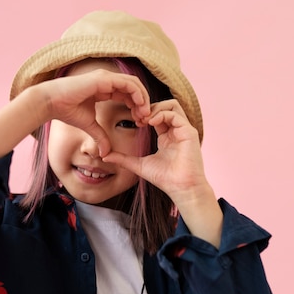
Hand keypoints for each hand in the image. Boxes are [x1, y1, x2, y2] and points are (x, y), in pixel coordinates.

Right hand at [38, 68, 150, 156]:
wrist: (51, 103)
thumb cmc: (66, 110)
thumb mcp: (89, 126)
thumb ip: (100, 137)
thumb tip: (105, 153)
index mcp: (104, 89)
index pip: (128, 94)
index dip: (136, 107)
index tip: (139, 122)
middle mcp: (107, 81)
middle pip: (134, 88)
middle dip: (143, 103)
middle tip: (145, 119)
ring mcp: (106, 78)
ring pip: (134, 84)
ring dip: (143, 99)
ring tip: (144, 114)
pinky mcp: (104, 79)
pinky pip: (128, 84)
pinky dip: (137, 94)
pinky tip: (139, 107)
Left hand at [103, 98, 223, 246]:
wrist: (181, 189)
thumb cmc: (164, 178)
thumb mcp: (139, 165)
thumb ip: (123, 158)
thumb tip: (104, 156)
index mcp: (167, 136)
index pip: (157, 115)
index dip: (144, 114)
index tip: (134, 122)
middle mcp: (176, 130)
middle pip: (165, 105)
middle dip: (149, 108)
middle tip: (138, 118)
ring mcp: (184, 130)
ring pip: (172, 105)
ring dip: (156, 108)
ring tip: (145, 120)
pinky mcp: (189, 132)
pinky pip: (175, 114)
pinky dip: (162, 114)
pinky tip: (151, 123)